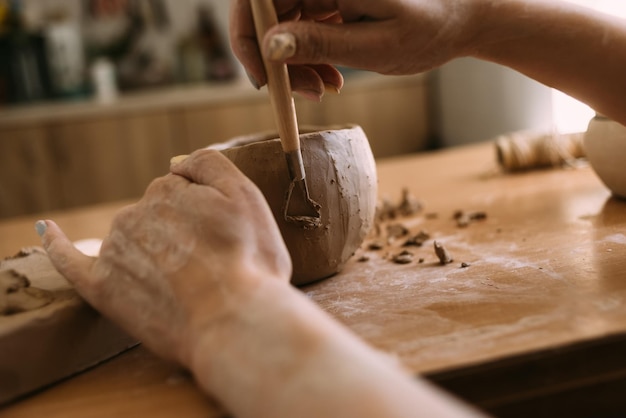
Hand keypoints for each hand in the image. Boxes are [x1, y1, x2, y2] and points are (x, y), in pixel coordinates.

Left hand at [38, 149, 291, 367]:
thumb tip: (175, 162)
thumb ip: (209, 164)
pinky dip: (58, 244)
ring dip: (150, 250)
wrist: (232, 322)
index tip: (223, 239)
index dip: (206, 214)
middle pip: (154, 213)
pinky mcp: (101, 287)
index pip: (181, 191)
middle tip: (212, 265)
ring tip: (187, 283)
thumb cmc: (249, 262)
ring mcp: (114, 250)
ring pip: (129, 237)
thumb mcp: (246, 196)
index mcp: (168, 190)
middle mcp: (135, 213)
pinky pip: (69, 260)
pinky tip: (49, 230)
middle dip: (179, 231)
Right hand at [230, 0, 479, 99]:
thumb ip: (321, 43)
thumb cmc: (429, 28)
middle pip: (267, 15)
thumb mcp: (375, 45)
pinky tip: (330, 78)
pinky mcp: (328, 0)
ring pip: (281, 27)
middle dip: (276, 60)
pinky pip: (300, 30)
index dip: (248, 37)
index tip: (265, 79)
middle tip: (305, 93)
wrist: (460, 17)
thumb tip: (270, 46)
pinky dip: (309, 59)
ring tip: (324, 89)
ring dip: (294, 65)